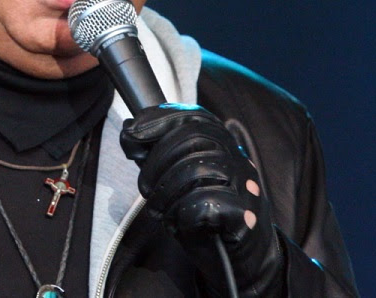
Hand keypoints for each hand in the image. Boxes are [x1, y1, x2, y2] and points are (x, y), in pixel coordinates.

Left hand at [120, 104, 282, 296]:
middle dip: (156, 163)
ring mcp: (245, 184)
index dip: (159, 121)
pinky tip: (181, 221)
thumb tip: (130, 131)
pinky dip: (183, 214)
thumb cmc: (203, 213)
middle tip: (146, 188)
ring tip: (160, 208)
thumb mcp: (176, 178)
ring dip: (166, 192)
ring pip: (197, 170)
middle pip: (192, 139)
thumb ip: (157, 153)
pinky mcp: (245, 214)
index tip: (133, 135)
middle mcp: (237, 158)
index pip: (193, 117)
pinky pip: (206, 203)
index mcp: (222, 144)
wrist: (237, 257)